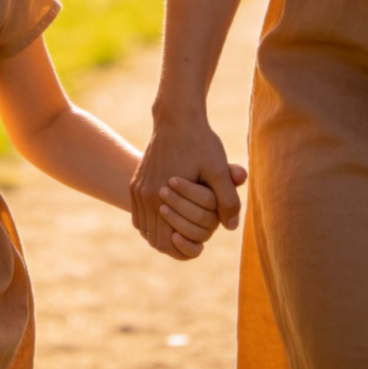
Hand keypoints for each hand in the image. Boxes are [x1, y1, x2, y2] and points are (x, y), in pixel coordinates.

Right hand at [130, 113, 240, 259]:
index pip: (166, 243)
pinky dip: (152, 221)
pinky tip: (171, 216)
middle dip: (174, 244)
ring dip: (162, 232)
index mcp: (160, 196)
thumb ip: (228, 200)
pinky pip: (139, 214)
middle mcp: (145, 195)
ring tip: (184, 228)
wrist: (176, 117)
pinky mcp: (136, 182)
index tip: (199, 246)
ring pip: (145, 228)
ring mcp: (138, 188)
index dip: (183, 251)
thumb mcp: (219, 169)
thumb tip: (231, 227)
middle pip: (154, 239)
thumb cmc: (200, 142)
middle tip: (194, 239)